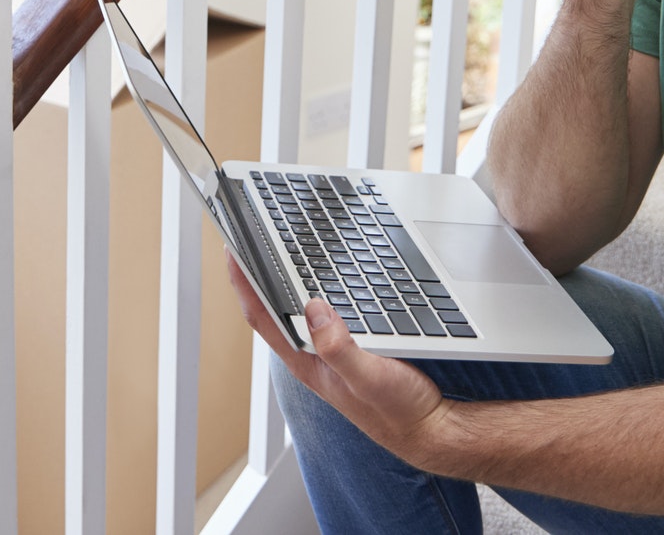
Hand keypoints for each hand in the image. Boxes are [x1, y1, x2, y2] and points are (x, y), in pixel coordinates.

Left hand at [225, 253, 455, 468]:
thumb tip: (313, 309)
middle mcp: (313, 353)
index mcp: (307, 361)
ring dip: (285, 275)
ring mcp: (331, 348)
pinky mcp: (353, 342)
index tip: (231, 247)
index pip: (262, 314)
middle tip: (248, 235)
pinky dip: (318, 283)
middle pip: (273, 305)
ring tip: (274, 246)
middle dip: (258, 270)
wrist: (432, 428)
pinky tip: (322, 270)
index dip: (243, 280)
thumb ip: (340, 349)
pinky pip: (326, 306)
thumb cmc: (399, 412)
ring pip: (298, 304)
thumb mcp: (371, 379)